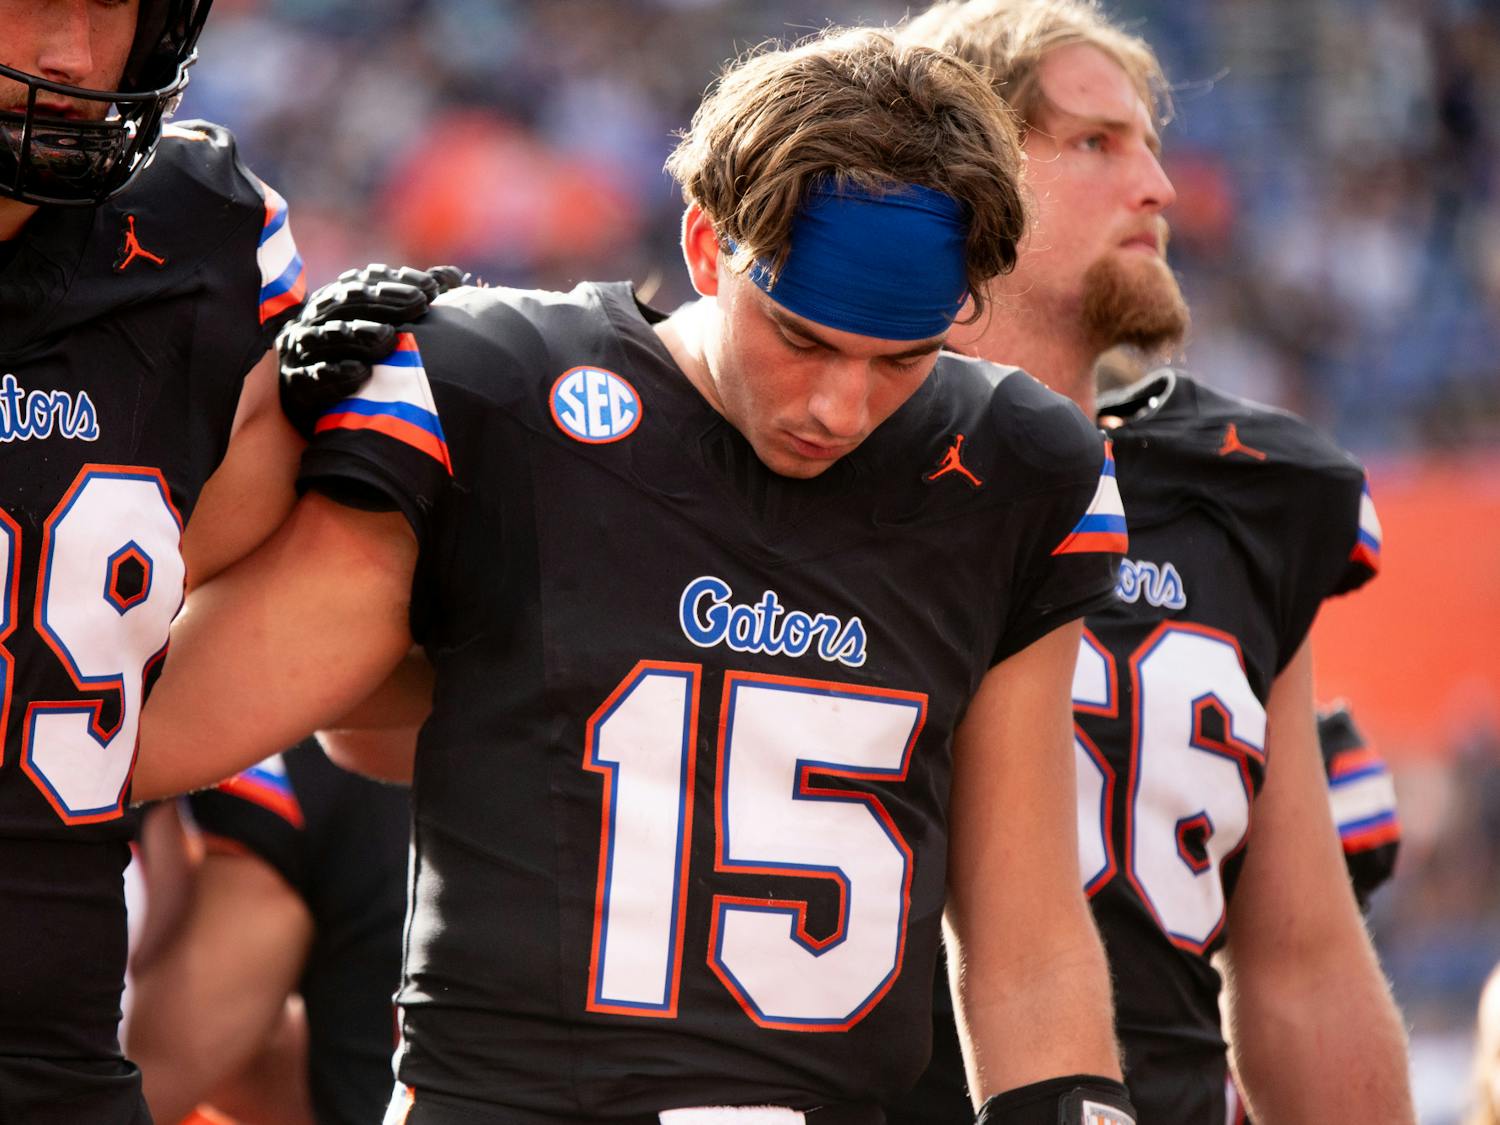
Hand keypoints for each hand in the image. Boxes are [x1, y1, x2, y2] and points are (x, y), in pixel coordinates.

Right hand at [277, 264, 466, 437]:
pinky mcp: (295, 383)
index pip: (365, 282)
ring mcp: (302, 350)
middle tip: (420, 304)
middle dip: (384, 301)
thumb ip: (416, 299)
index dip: (397, 283)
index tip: (432, 288)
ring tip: (388, 337)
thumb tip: (452, 275)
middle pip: (347, 302)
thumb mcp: (386, 321)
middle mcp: (317, 319)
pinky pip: (311, 377)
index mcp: (337, 300)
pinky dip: (334, 374)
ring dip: (358, 335)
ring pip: (327, 336)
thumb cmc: (361, 353)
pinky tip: (360, 373)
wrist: (316, 397)